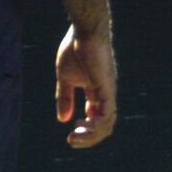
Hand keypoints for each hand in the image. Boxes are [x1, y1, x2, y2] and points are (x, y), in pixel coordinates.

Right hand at [55, 24, 116, 149]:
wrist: (83, 31)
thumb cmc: (75, 48)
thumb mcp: (65, 78)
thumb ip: (65, 98)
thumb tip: (63, 120)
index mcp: (95, 92)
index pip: (96, 118)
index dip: (86, 130)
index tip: (70, 134)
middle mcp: (105, 95)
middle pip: (104, 126)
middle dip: (88, 138)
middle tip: (72, 140)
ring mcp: (108, 93)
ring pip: (107, 124)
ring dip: (91, 135)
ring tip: (75, 135)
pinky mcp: (108, 89)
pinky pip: (107, 114)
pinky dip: (97, 125)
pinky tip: (82, 125)